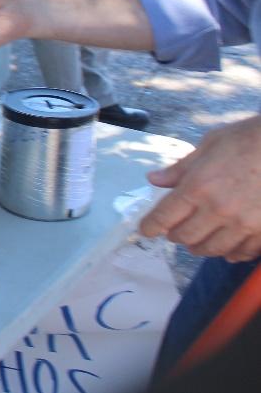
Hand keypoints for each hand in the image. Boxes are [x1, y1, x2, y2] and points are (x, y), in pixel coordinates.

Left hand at [140, 115, 260, 261]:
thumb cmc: (246, 140)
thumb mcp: (208, 146)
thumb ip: (180, 169)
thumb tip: (153, 179)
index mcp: (198, 187)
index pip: (164, 217)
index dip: (150, 226)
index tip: (145, 230)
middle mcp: (218, 209)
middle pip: (186, 237)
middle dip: (175, 236)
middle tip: (173, 231)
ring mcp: (243, 223)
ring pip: (213, 249)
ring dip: (200, 247)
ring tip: (197, 242)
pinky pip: (242, 252)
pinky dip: (230, 252)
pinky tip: (227, 248)